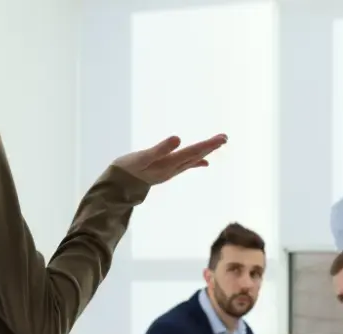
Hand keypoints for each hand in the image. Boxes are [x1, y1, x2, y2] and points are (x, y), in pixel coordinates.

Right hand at [113, 134, 227, 184]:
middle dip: (210, 146)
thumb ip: (160, 149)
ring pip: (192, 159)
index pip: (192, 152)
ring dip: (206, 151)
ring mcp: (170, 171)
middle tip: (225, 137)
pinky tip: (205, 162)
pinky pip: (185, 165)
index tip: (221, 138)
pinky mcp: (165, 171)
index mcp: (169, 164)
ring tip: (219, 143)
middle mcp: (173, 169)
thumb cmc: (127, 170)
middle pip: (196, 155)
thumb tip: (178, 138)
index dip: (208, 145)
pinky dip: (196, 162)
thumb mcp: (142, 157)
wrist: (118, 187)